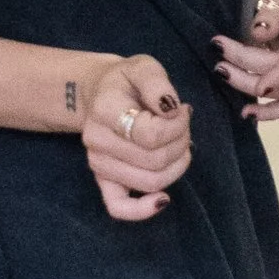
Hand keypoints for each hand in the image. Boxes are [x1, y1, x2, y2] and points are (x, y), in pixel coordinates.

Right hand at [79, 56, 191, 223]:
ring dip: (175, 166)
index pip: (150, 135)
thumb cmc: (127, 82)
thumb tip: (170, 109)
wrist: (102, 93)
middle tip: (182, 126)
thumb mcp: (144, 67)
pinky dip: (143, 210)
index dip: (177, 126)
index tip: (181, 110)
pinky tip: (163, 199)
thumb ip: (158, 83)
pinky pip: (118, 207)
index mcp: (104, 109)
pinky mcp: (102, 181)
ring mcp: (98, 163)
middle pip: (155, 161)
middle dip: (180, 144)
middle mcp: (96, 140)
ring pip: (149, 182)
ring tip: (177, 144)